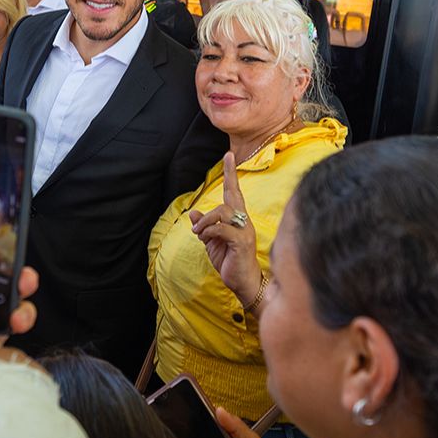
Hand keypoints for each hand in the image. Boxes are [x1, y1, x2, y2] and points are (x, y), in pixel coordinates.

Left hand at [190, 153, 262, 306]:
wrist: (243, 283)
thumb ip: (205, 226)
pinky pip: (222, 229)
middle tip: (195, 229)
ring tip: (199, 235)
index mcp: (238, 219)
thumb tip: (193, 212)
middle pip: (227, 201)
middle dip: (208, 212)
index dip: (231, 173)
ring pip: (223, 213)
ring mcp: (245, 231)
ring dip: (205, 223)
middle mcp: (244, 221)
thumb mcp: (212, 242)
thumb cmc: (230, 261)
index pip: (235, 191)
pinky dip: (209, 232)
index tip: (228, 154)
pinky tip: (205, 240)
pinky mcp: (241, 242)